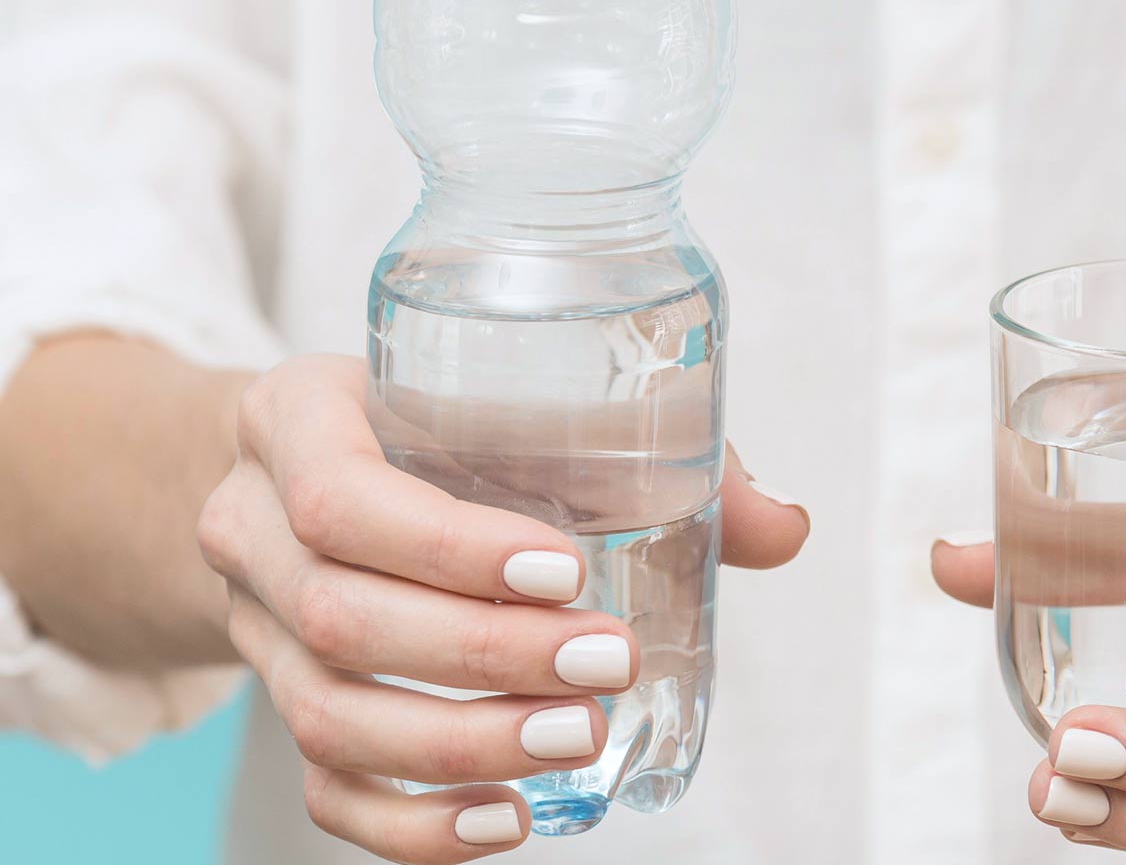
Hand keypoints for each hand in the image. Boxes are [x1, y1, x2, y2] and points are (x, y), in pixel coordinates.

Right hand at [198, 355, 807, 863]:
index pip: (342, 497)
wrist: (303, 459)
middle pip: (339, 616)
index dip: (450, 547)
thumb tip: (785, 528)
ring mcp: (254, 625)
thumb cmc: (435, 417)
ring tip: (578, 744)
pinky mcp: (280, 700)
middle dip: (484, 655)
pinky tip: (508, 820)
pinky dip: (415, 822)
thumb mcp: (508, 393)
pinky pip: (323, 785)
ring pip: (327, 714)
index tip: (568, 570)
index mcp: (295, 419)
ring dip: (461, 744)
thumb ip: (647, 447)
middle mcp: (250, 525)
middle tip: (608, 666)